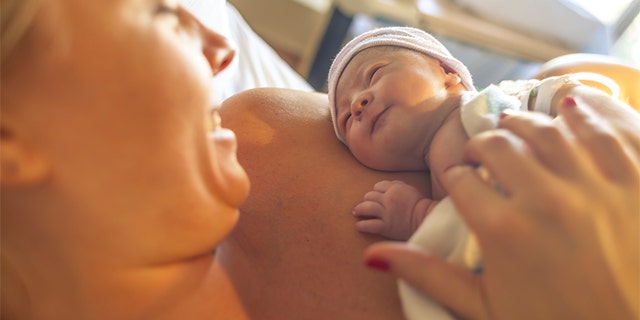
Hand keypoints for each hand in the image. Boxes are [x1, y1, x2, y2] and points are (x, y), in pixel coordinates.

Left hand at [354, 180, 434, 240]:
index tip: (375, 197)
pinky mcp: (386, 227)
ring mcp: (387, 213)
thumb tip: (386, 185)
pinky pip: (370, 225)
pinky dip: (362, 225)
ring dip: (359, 210)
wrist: (427, 221)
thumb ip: (397, 185)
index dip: (376, 191)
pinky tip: (358, 226)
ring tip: (356, 212)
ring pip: (367, 208)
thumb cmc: (420, 206)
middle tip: (364, 205)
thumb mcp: (410, 189)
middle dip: (367, 200)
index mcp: (395, 188)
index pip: (377, 186)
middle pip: (370, 196)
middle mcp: (389, 199)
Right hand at [364, 97, 638, 319]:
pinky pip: (605, 131)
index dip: (454, 177)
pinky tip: (569, 109)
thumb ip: (427, 275)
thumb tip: (371, 256)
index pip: (462, 180)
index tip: (459, 180)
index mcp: (502, 230)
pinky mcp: (637, 181)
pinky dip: (584, 115)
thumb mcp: (483, 308)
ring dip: (524, 123)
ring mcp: (595, 186)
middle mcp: (545, 199)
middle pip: (498, 145)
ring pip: (547, 130)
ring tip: (515, 126)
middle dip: (480, 146)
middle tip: (480, 155)